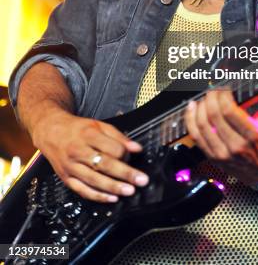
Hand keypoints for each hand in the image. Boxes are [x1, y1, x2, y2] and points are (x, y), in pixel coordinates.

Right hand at [33, 110, 147, 202]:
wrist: (50, 131)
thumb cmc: (76, 128)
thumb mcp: (98, 125)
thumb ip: (118, 136)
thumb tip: (136, 148)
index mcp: (88, 135)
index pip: (112, 148)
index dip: (125, 154)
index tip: (133, 157)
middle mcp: (78, 151)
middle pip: (105, 165)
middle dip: (125, 174)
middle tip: (141, 180)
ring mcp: (71, 167)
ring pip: (94, 180)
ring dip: (114, 187)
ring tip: (129, 191)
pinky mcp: (66, 178)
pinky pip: (83, 190)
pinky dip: (98, 196)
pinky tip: (111, 198)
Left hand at [184, 88, 257, 185]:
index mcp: (253, 136)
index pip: (228, 110)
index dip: (221, 94)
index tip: (223, 85)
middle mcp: (236, 146)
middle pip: (214, 115)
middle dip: (210, 97)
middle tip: (212, 89)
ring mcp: (223, 154)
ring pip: (202, 126)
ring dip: (199, 107)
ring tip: (202, 97)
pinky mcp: (213, 158)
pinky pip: (196, 137)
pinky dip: (190, 121)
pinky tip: (191, 109)